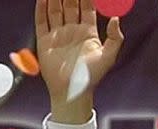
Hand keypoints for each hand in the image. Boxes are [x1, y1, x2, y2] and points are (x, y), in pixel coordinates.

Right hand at [35, 0, 122, 123]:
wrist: (73, 91)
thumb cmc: (92, 77)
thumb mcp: (108, 57)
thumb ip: (115, 38)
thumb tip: (116, 19)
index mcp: (88, 33)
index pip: (87, 9)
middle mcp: (73, 31)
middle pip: (70, 6)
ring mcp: (58, 34)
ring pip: (55, 10)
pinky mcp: (45, 40)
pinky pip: (41, 21)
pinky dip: (41, 9)